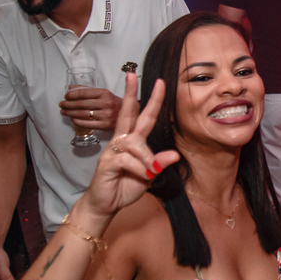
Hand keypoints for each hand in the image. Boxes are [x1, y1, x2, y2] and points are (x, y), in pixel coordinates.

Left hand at [59, 87, 121, 129]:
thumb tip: (71, 88)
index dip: (72, 95)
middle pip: (81, 104)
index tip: (66, 96)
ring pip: (83, 114)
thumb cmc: (115, 103)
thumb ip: (88, 90)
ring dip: (70, 113)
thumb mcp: (105, 94)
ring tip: (64, 112)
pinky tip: (73, 119)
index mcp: (105, 93)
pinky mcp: (105, 126)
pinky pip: (88, 124)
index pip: (84, 93)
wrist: (131, 115)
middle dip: (68, 104)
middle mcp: (106, 103)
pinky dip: (78, 121)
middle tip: (61, 104)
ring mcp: (106, 115)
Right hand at [76, 73, 179, 221]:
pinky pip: (128, 160)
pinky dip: (139, 169)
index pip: (144, 116)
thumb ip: (159, 164)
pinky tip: (141, 176)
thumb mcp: (149, 176)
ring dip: (147, 160)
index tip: (160, 82)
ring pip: (136, 144)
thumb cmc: (126, 186)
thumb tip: (174, 154)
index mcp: (134, 141)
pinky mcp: (107, 162)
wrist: (106, 204)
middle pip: (128, 113)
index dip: (153, 100)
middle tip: (132, 75)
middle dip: (131, 93)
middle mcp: (122, 141)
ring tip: (149, 174)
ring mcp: (113, 150)